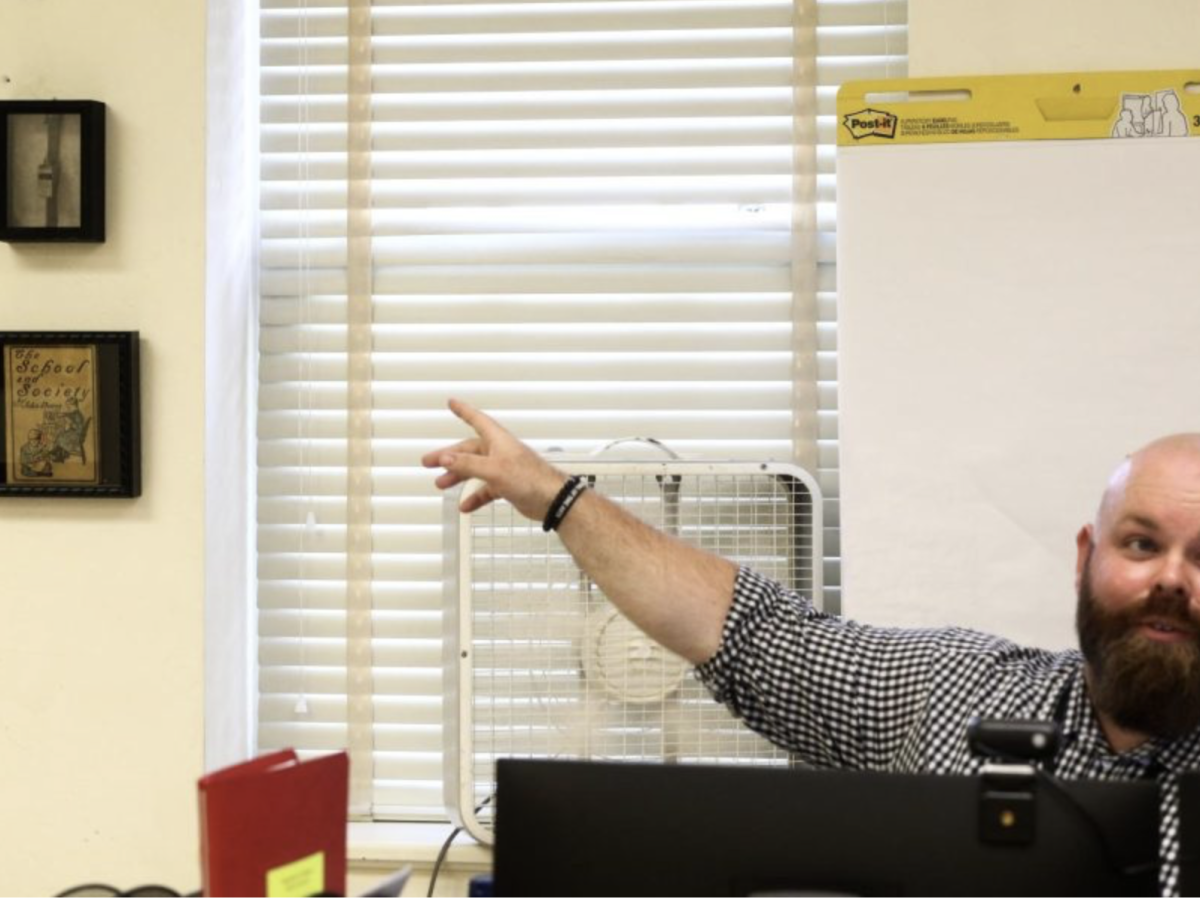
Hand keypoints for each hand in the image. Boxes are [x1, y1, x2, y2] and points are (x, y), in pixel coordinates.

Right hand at [422, 398, 567, 519]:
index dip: (464, 411)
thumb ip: (468, 464)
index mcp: (497, 440)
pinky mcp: (507, 485)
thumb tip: (446, 458)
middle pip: (468, 450)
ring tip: (441, 484)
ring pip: (474, 470)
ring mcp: (503, 469)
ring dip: (458, 477)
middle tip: (429, 462)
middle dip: (449, 456)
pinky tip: (466, 505)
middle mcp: (499, 452)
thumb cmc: (530, 478)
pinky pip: (485, 489)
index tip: (452, 402)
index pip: (477, 420)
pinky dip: (475, 496)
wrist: (551, 499)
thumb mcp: (494, 470)